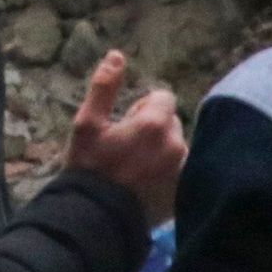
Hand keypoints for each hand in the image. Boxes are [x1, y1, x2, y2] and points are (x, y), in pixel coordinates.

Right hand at [59, 51, 188, 211]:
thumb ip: (104, 86)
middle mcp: (178, 145)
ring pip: (176, 147)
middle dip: (152, 128)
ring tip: (137, 168)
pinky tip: (147, 183)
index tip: (124, 124)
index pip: (163, 98)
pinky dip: (168, 172)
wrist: (98, 217)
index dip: (141, 107)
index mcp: (156, 124)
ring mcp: (184, 171)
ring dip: (161, 150)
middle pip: (171, 122)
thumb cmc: (89, 167)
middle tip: (127, 148)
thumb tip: (117, 55)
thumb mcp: (87, 123)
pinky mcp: (185, 192)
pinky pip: (181, 170)